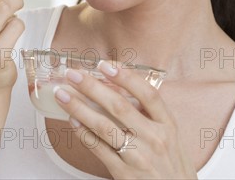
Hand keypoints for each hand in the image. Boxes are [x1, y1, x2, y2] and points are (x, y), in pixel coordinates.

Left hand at [54, 61, 195, 178]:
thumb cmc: (172, 165)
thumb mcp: (171, 135)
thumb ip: (150, 114)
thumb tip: (121, 87)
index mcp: (167, 125)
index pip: (148, 94)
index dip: (126, 77)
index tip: (105, 65)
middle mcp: (154, 138)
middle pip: (119, 107)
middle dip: (93, 87)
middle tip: (74, 74)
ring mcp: (138, 156)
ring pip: (104, 126)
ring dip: (80, 107)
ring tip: (63, 95)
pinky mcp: (123, 173)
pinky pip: (98, 149)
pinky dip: (83, 133)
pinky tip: (72, 120)